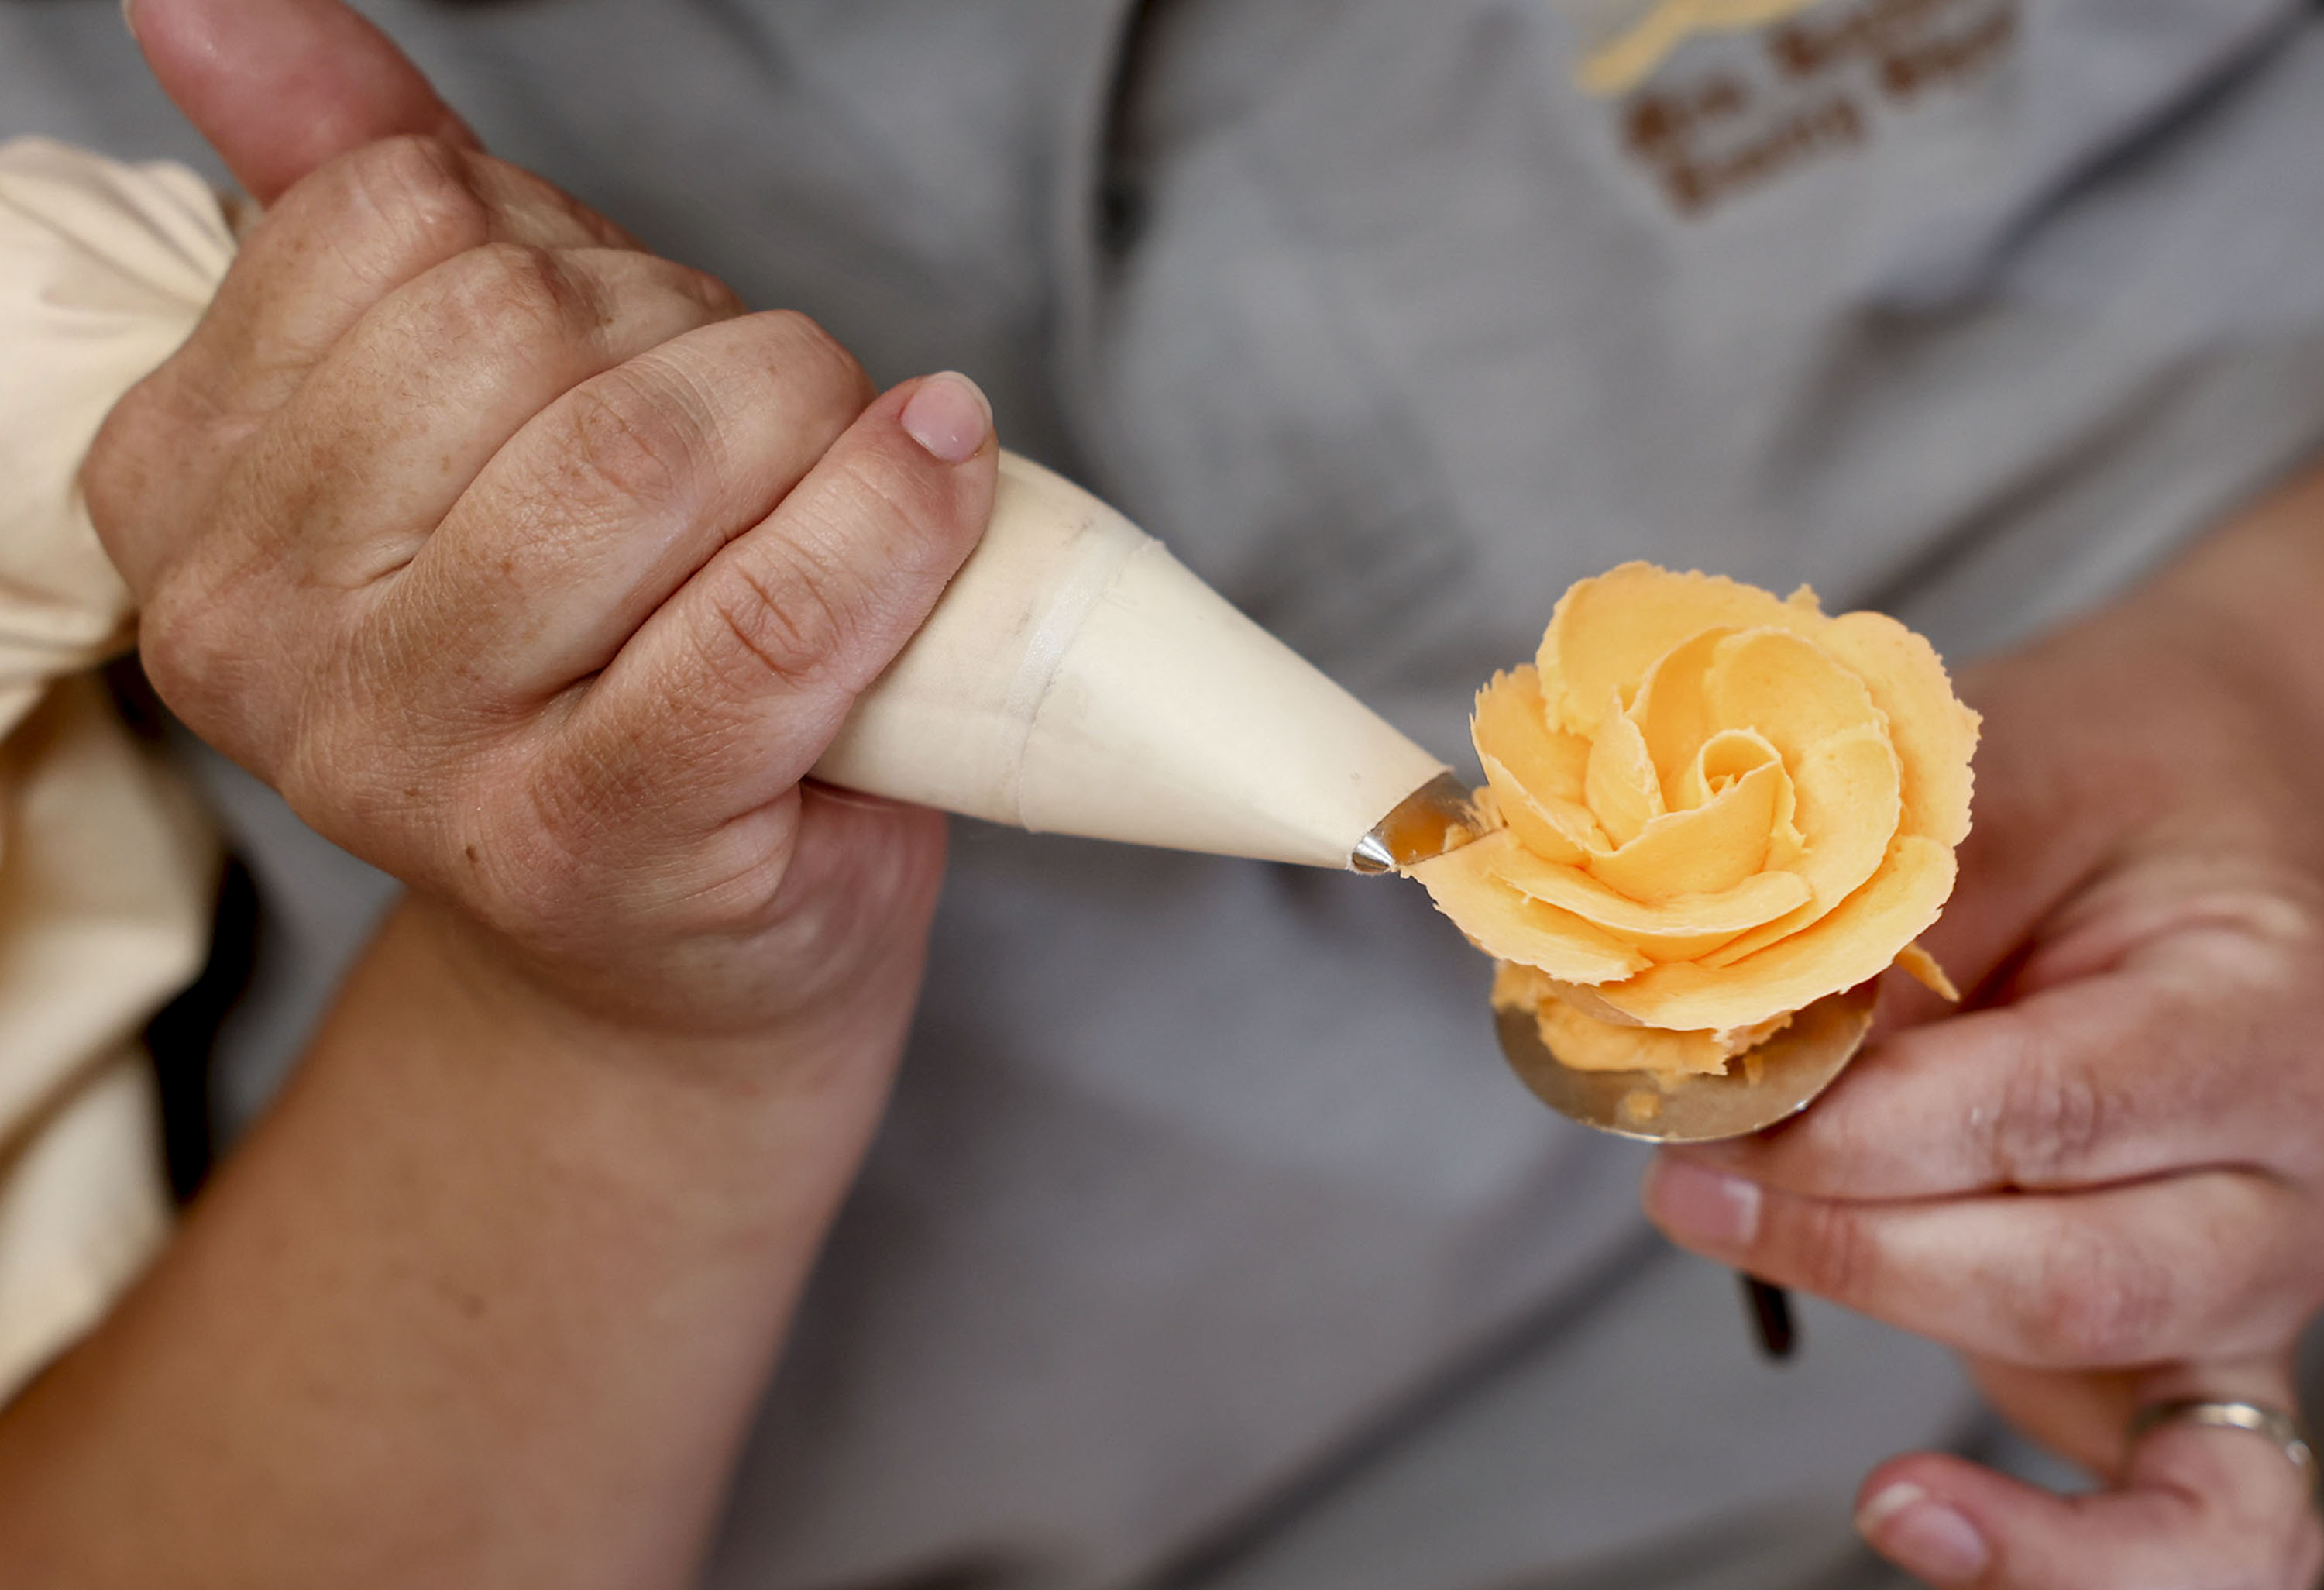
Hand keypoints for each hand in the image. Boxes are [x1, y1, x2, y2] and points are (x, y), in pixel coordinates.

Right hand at [92, 0, 999, 1061]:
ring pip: (644, 452)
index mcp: (185, 492)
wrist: (678, 926)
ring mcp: (412, 758)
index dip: (575, 247)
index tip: (627, 352)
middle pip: (523, 324)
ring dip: (806, 414)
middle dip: (700, 334)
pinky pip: (764, 620)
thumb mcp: (463, 415)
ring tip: (842, 473)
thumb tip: (208, 1)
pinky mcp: (594, 844)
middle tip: (761, 430)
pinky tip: (942, 469)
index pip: (400, 222)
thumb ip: (348, 198)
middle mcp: (257, 634)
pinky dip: (891, 518)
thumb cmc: (597, 651)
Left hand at [1643, 467, 2323, 1585]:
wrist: (2217, 786)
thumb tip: (1704, 1041)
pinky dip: (2062, 1548)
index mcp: (2259, 1010)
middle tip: (1679, 1176)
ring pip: (2099, 1371)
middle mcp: (2289, 1171)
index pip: (2046, 1110)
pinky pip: (2191, 1503)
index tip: (1691, 1111)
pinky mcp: (2195, 1339)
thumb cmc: (2104, 774)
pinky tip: (1912, 1511)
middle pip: (2075, 1274)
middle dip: (1844, 1238)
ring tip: (1735, 1239)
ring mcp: (2255, 1277)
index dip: (1849, 1135)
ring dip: (1896, 1319)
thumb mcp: (1990, 781)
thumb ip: (1874, 914)